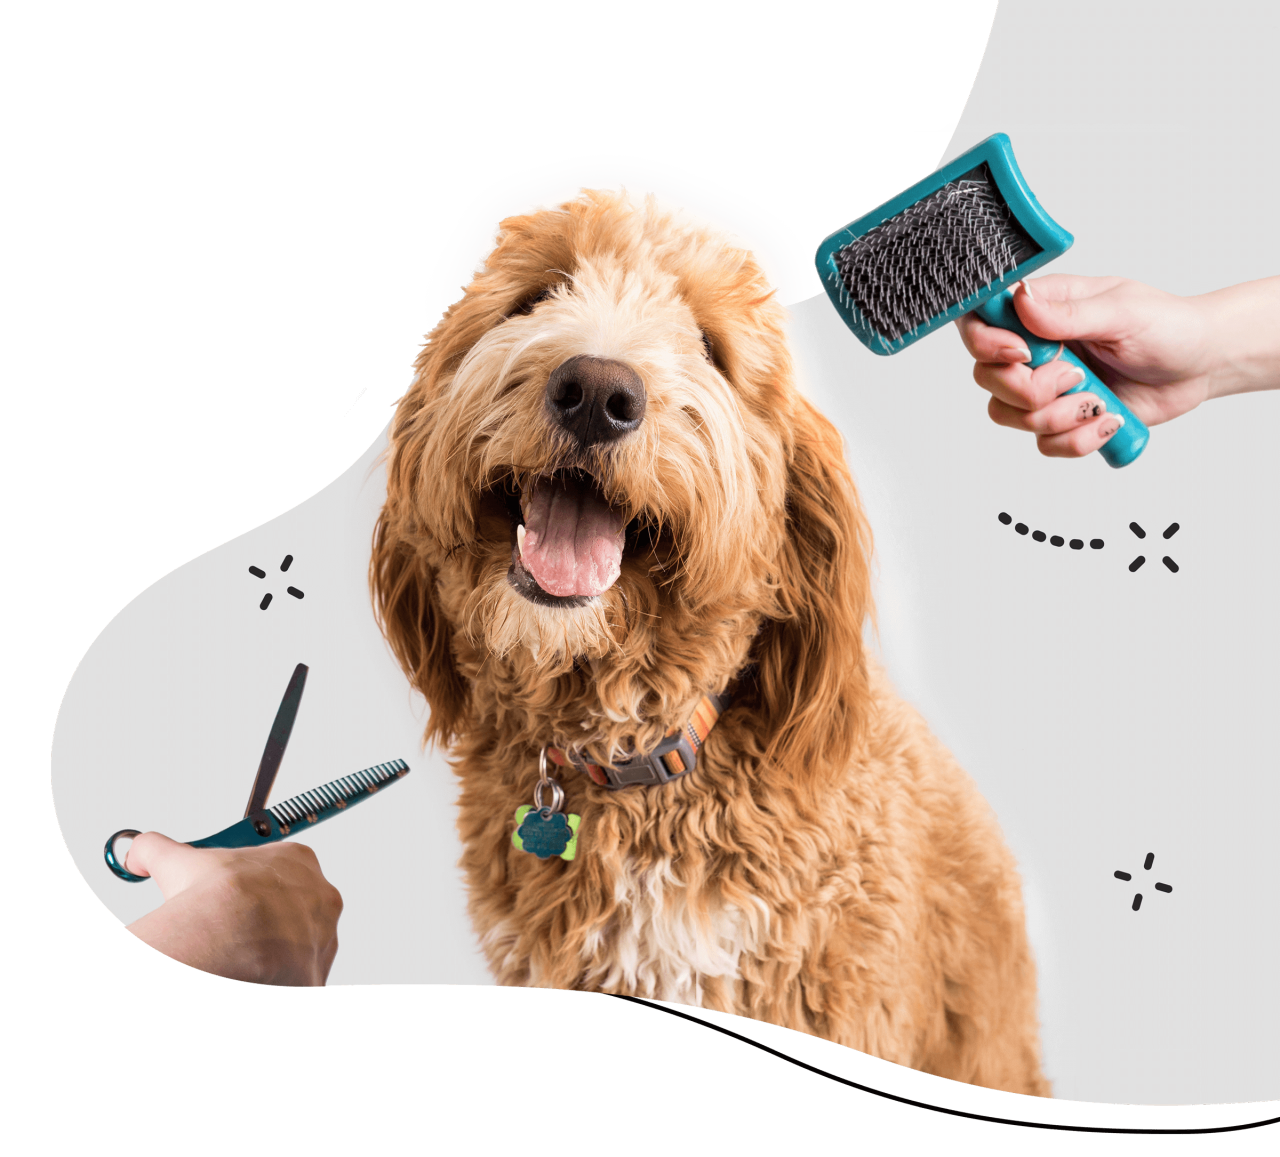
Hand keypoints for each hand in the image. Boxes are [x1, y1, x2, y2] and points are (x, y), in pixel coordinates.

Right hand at [123, 833, 342, 986]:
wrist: (227, 934)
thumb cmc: (213, 897)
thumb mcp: (176, 861)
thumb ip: (154, 850)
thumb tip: (137, 851)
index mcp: (297, 861)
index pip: (280, 876)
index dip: (252, 892)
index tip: (231, 903)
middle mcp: (320, 895)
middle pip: (294, 915)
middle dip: (266, 928)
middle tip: (234, 937)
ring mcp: (323, 935)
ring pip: (299, 950)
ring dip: (275, 958)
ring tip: (240, 962)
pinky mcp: (316, 972)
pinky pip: (299, 981)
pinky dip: (278, 982)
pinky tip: (253, 978)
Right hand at [955, 274, 1279, 458]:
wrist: (1201, 366)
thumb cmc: (1168, 326)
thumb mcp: (1122, 312)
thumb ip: (1068, 314)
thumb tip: (1021, 302)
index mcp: (1042, 310)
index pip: (981, 322)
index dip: (987, 343)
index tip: (1022, 354)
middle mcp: (1036, 349)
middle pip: (987, 377)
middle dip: (1030, 389)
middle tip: (1077, 376)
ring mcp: (1046, 387)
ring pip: (1010, 416)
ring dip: (1058, 416)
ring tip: (1098, 400)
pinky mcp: (1063, 420)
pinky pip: (1044, 444)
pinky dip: (1077, 440)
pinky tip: (1107, 420)